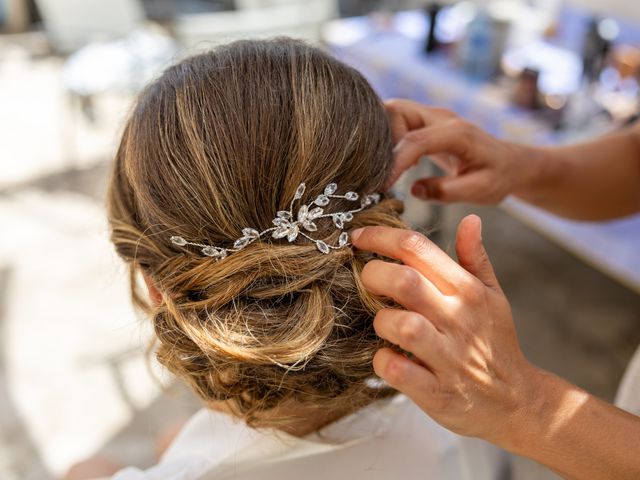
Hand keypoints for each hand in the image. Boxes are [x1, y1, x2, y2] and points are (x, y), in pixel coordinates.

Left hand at [351, 216, 538, 446]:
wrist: (517, 401)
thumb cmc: (496, 343)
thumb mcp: (493, 297)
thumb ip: (476, 258)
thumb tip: (470, 220)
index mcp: (468, 291)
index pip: (418, 248)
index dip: (380, 237)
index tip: (358, 238)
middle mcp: (458, 319)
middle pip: (404, 281)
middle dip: (373, 275)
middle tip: (367, 282)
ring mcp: (448, 357)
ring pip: (401, 325)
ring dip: (382, 321)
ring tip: (385, 323)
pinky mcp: (437, 392)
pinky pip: (398, 371)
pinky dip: (383, 362)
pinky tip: (388, 358)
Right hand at [385, 99, 542, 203]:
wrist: (511, 163)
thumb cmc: (498, 177)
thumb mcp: (480, 191)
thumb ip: (448, 191)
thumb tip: (414, 191)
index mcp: (457, 133)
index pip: (415, 140)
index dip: (395, 162)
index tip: (381, 185)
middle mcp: (440, 118)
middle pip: (396, 111)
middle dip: (380, 139)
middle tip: (378, 171)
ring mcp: (431, 118)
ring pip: (391, 113)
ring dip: (380, 138)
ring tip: (382, 168)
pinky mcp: (424, 125)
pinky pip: (395, 123)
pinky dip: (385, 140)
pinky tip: (390, 164)